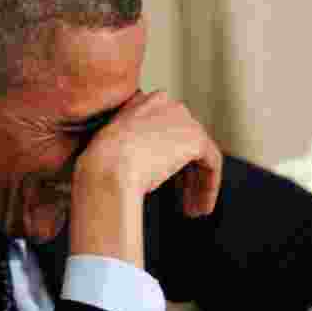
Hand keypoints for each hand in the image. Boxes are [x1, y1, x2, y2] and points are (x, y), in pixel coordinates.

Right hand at [68, 91, 222, 265]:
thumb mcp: (113, 148)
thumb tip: (145, 169)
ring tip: (191, 208)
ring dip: (196, 183)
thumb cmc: (100, 165)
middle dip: (184, 171)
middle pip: (183, 140)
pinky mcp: (196, 138)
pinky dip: (208, 187)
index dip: (166, 156)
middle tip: (182, 196)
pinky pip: (211, 164)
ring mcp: (183, 119)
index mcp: (142, 101)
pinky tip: (200, 208)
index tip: (165, 180)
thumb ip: (132, 148)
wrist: (107, 167)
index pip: (163, 128)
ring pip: (198, 154)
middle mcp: (165, 103)